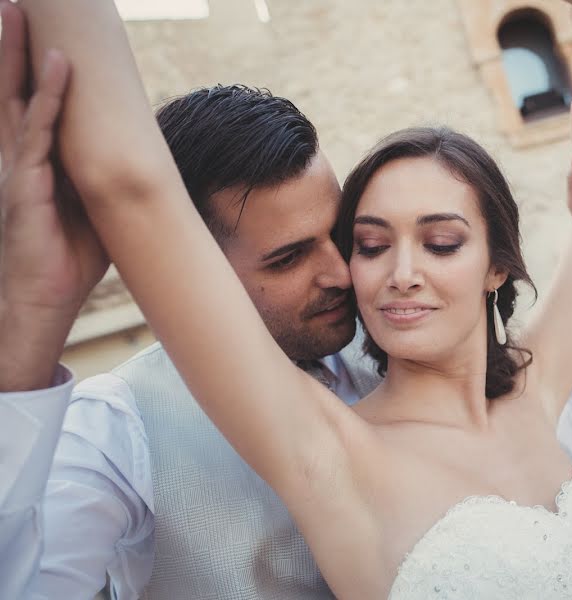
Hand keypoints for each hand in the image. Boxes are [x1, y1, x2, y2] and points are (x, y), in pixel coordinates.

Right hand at [0, 2, 107, 387]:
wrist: (44, 302)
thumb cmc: (69, 258)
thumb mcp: (95, 208)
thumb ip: (104, 176)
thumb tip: (141, 157)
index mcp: (34, 159)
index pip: (30, 100)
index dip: (32, 63)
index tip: (38, 26)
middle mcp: (18, 156)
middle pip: (12, 87)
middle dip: (11, 44)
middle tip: (14, 2)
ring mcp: (17, 168)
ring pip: (16, 99)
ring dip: (18, 54)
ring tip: (16, 11)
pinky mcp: (23, 186)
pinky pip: (36, 133)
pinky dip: (49, 99)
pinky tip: (59, 66)